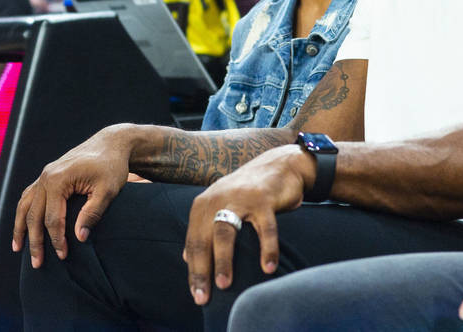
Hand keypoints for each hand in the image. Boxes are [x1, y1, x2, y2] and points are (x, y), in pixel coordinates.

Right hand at [12, 126, 133, 267]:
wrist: (111, 144)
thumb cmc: (112, 167)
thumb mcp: (108, 190)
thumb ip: (92, 214)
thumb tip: (79, 238)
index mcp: (58, 180)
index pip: (52, 218)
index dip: (56, 240)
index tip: (63, 256)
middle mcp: (46, 177)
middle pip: (33, 215)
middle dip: (35, 241)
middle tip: (37, 264)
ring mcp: (45, 175)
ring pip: (24, 205)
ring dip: (20, 227)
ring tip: (18, 248)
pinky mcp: (48, 175)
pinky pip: (29, 195)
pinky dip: (24, 211)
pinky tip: (23, 224)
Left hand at [183, 145, 311, 304]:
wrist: (277, 165)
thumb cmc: (247, 193)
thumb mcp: (220, 206)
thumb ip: (203, 229)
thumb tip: (185, 258)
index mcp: (203, 205)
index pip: (194, 242)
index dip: (194, 271)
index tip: (196, 295)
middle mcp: (217, 199)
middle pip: (204, 239)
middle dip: (202, 270)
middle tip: (203, 298)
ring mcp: (240, 198)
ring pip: (226, 232)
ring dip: (224, 260)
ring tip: (225, 284)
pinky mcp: (263, 199)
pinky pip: (264, 228)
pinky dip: (266, 249)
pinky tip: (268, 268)